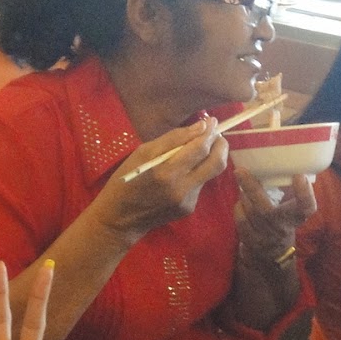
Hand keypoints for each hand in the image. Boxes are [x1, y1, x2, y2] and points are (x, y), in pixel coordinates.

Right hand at [91, 115, 228, 243]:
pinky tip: (183, 171)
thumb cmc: (126, 180)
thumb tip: (200, 127)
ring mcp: (187, 201)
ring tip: (198, 148)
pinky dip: (196, 172)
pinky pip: (200, 184)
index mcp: (166, 172)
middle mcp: (181, 189)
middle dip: (221, 145)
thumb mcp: (142, 153)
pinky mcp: (188, 209)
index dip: (209, 133)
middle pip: (216, 163)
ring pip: (210, 174)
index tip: (211, 121)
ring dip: (209, 158)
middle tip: (215, 134)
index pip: (200, 149)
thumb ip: (173, 139)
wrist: (120, 218)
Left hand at [233, 168, 316, 263]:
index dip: (305, 193)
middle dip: (252, 188)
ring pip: (249, 212)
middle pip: (266, 210)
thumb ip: (290, 189)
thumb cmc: (283, 220)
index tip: (300, 176)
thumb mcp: (292, 208)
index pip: (306, 208)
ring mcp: (264, 236)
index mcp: (297, 217)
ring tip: (243, 181)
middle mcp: (282, 228)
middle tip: (240, 170)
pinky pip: (240, 220)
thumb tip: (284, 158)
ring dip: (243, 194)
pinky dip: (239, 207)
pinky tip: (242, 201)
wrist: (271, 254)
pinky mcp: (250, 240)